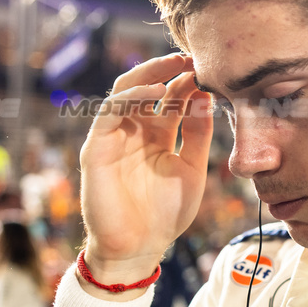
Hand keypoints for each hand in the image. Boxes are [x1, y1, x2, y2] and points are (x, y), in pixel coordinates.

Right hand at [79, 54, 212, 296]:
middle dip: (168, 69)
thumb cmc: (165, 214)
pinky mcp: (97, 149)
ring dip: (150, 75)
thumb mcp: (192, 168)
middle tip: (192, 57)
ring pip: (125, 92)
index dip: (187, 81)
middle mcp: (134, 131)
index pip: (170, 98)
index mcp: (157, 135)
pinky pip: (109, 113)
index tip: (210, 69)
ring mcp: (114, 137)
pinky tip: (155, 91)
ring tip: (176, 66)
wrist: (139, 249)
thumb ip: (199, 134)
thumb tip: (208, 97)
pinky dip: (130, 97)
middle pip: (147, 87)